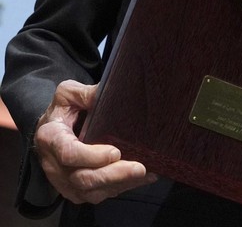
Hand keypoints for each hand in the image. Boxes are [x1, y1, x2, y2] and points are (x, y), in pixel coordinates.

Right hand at [34, 80, 156, 203]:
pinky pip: (96, 195)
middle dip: (113, 175)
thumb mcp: (68, 94)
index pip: (69, 153)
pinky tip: (140, 179)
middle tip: (139, 168)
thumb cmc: (62, 110)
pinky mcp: (74, 189)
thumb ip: (85, 93)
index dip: (92, 156)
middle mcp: (54, 164)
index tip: (115, 152)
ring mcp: (64, 180)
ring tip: (144, 174)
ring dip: (119, 185)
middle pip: (82, 178)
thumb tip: (108, 91)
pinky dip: (119, 188)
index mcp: (51, 137)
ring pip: (90, 192)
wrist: (51, 129)